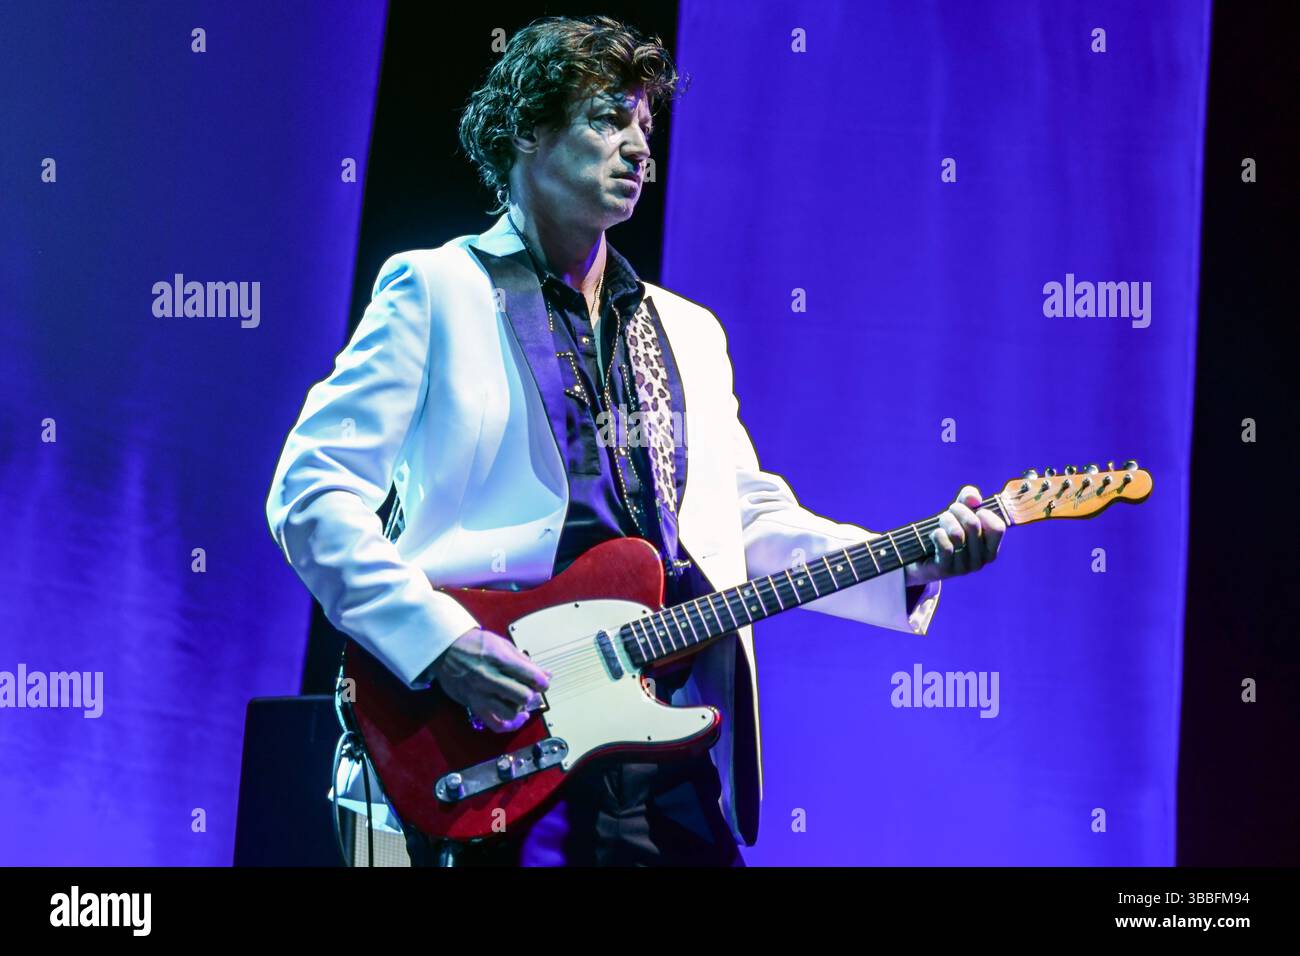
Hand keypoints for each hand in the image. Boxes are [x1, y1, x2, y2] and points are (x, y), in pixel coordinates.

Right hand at [430, 627, 550, 733]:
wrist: (444, 649)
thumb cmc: (473, 644)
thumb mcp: (501, 644)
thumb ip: (524, 661)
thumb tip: (545, 673)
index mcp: (499, 659)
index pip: (531, 677)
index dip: (542, 681)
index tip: (542, 681)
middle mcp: (489, 678)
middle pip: (523, 696)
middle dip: (534, 695)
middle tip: (534, 692)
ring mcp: (480, 693)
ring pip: (511, 712)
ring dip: (522, 708)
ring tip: (524, 702)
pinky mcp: (474, 704)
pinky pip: (495, 723)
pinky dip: (510, 724)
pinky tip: (518, 717)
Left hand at [903, 485, 1004, 586]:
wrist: (922, 557)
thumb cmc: (946, 531)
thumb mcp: (959, 512)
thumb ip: (969, 498)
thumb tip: (974, 498)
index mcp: (990, 549)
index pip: (998, 528)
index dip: (985, 513)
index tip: (975, 510)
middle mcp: (980, 561)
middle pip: (973, 525)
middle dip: (958, 510)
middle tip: (950, 510)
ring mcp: (963, 568)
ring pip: (957, 534)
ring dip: (946, 520)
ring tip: (941, 520)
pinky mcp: (945, 570)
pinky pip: (945, 547)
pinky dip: (938, 534)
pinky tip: (935, 533)